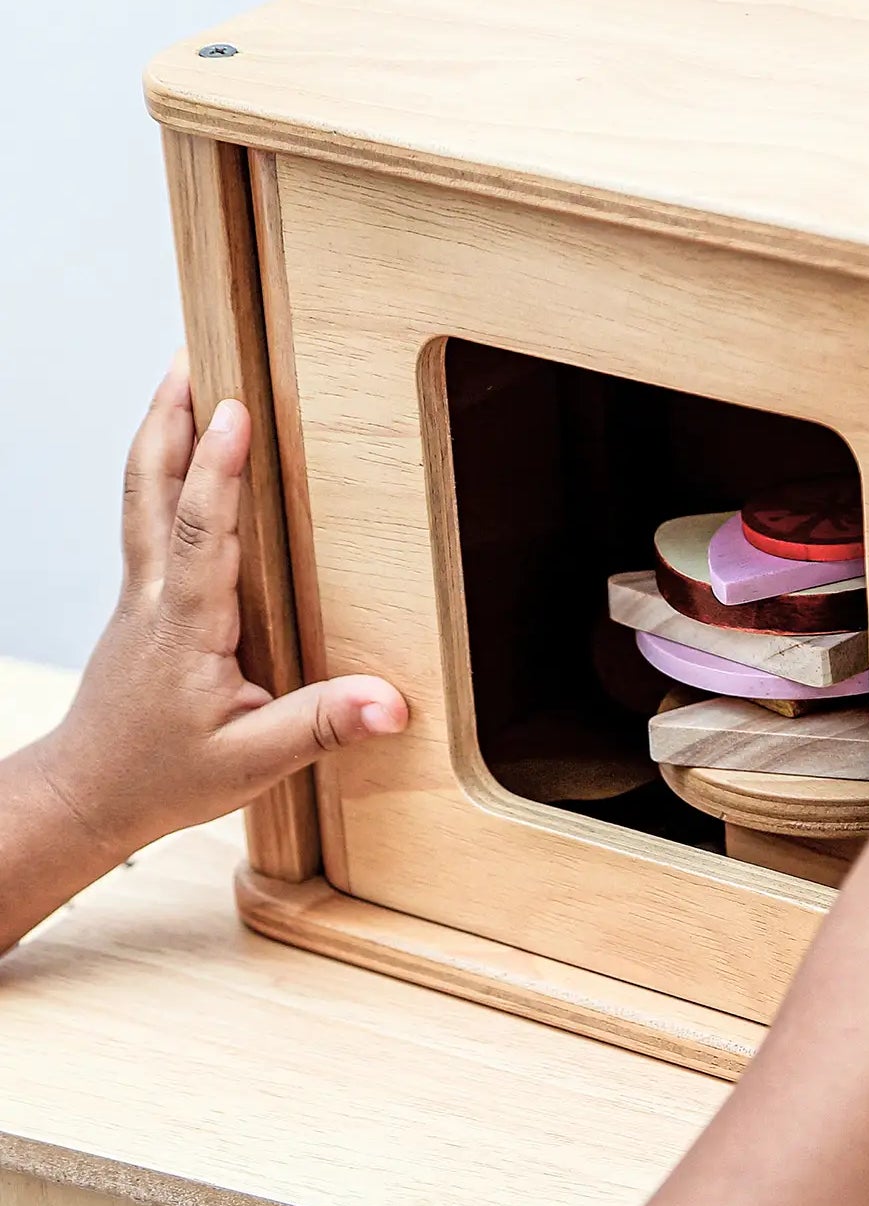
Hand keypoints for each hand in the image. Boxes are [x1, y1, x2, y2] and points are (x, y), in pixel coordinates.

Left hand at [35, 355, 406, 858]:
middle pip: (150, 489)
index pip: (201, 534)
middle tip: (191, 357)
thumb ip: (320, 727)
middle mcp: (153, 600)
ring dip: (159, 434)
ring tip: (181, 380)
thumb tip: (390, 703)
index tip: (236, 409)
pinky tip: (178, 461)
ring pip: (139, 496)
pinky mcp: (140, 606)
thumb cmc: (163, 779)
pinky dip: (159, 473)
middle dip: (169, 419)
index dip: (219, 470)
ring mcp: (139, 598)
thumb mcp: (251, 764)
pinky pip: (145, 520)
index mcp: (185, 629)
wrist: (88, 795)